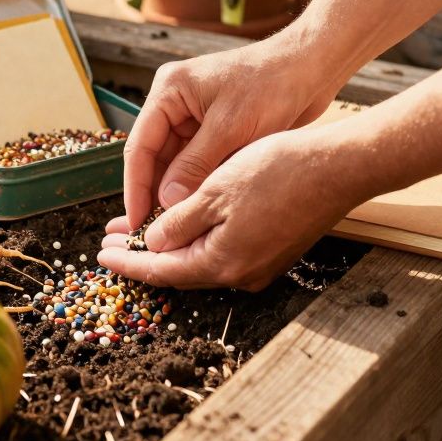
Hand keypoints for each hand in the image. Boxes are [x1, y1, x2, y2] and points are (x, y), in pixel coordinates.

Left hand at [98, 127, 370, 289]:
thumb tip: (153, 244)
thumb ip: (179, 222)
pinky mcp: (275, 249)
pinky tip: (186, 219)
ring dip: (171, 242)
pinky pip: (225, 250)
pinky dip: (198, 237)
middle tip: (113, 238)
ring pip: (202, 258)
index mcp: (222, 262)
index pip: (162, 271)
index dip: (128, 262)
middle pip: (180, 269)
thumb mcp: (216, 191)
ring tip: (142, 226)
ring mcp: (261, 263)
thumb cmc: (279, 172)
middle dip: (145, 252)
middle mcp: (242, 273)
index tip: (100, 254)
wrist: (340, 167)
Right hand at [120, 34, 336, 228]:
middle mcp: (176, 104)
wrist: (311, 68)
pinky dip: (197, 185)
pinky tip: (198, 210)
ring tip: (175, 227)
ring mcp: (195, 118)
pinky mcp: (215, 131)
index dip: (135, 187)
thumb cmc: (273, 83)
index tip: (135, 221)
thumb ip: (195, 165)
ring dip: (177, 192)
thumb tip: (167, 201)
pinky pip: (197, 164)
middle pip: (155, 157)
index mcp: (169, 91)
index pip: (140, 146)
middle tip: (154, 231)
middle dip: (155, 193)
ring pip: (176, 164)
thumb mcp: (230, 127)